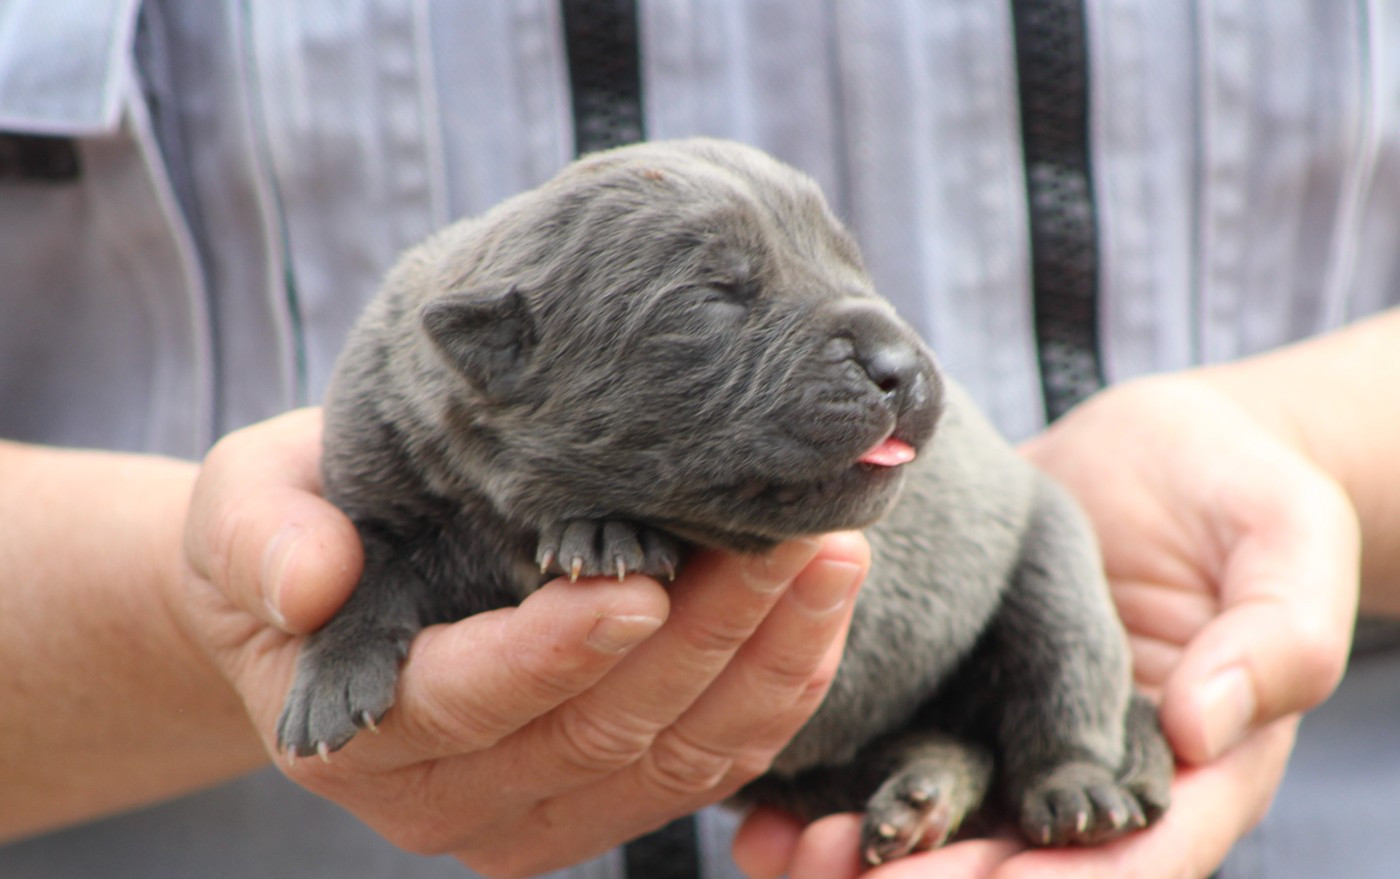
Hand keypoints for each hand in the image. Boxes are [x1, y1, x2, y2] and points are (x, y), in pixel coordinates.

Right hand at [179, 408, 869, 877]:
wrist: (326, 588)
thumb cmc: (293, 526)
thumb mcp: (243, 507)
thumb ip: (261, 539)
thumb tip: (308, 583)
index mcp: (357, 724)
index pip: (468, 700)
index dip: (556, 650)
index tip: (643, 582)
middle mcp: (445, 795)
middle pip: (596, 733)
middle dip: (705, 637)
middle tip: (786, 539)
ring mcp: (528, 813)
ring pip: (669, 762)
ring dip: (762, 667)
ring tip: (830, 564)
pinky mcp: (595, 803)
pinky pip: (703, 770)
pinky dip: (771, 699)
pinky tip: (819, 617)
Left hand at [733, 375, 1358, 877]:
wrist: (1168, 447)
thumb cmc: (1245, 489)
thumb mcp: (1288, 544)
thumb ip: (1273, 638)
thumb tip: (1203, 730)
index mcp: (1195, 766)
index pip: (1135, 855)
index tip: (984, 878)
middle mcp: (1095, 769)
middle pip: (1021, 859)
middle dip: (939, 877)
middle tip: (844, 869)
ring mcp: (1023, 735)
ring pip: (948, 822)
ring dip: (871, 850)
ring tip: (792, 847)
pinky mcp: (963, 692)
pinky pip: (899, 753)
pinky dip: (839, 790)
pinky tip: (769, 807)